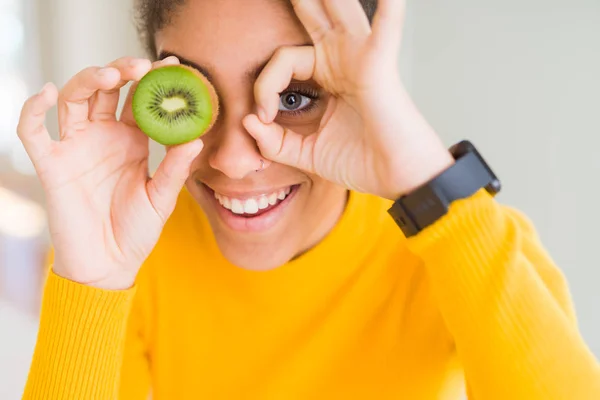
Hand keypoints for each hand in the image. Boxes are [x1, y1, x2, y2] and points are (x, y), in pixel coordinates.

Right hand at [17, 56, 202, 289]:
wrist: (109, 264)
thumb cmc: (136, 231)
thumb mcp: (161, 199)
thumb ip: (175, 170)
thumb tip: (196, 140)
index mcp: (131, 141)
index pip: (139, 100)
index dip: (152, 81)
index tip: (172, 66)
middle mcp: (103, 137)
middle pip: (106, 89)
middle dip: (121, 71)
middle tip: (142, 66)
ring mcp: (76, 148)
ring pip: (74, 99)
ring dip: (88, 80)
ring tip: (111, 75)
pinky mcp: (52, 165)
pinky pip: (33, 132)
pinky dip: (33, 110)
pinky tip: (46, 92)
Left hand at [243, 0, 453, 199]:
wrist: (393, 178)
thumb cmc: (360, 162)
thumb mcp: (306, 153)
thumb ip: (274, 141)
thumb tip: (248, 120)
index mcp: (325, 75)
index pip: (282, 61)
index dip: (264, 86)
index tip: (263, 118)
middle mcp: (341, 59)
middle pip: (312, 16)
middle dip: (298, 1)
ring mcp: (359, 57)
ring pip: (338, 10)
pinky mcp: (377, 65)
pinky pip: (384, 31)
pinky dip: (389, 10)